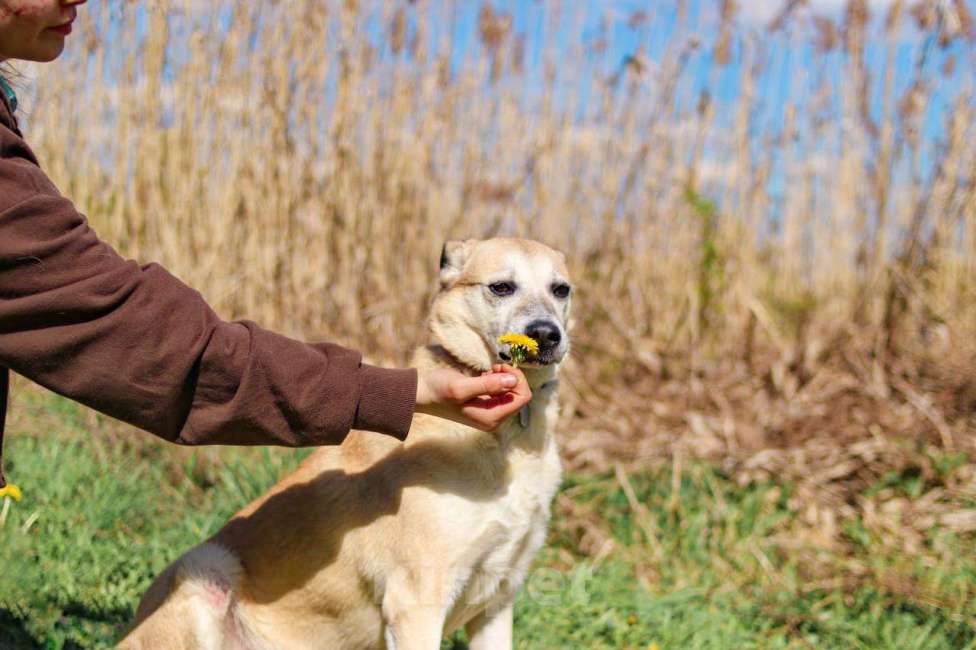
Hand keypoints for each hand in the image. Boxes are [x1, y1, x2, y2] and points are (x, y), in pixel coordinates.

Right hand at [415, 364, 531, 432]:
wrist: (422, 395)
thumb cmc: (439, 391)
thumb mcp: (462, 387)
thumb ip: (489, 385)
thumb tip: (514, 380)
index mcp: (491, 418)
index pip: (522, 398)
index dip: (517, 379)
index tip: (500, 367)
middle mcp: (493, 419)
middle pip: (519, 396)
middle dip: (511, 378)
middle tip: (494, 367)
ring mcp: (489, 413)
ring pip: (511, 393)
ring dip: (504, 378)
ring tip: (487, 371)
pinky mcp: (485, 406)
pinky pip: (501, 393)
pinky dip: (497, 381)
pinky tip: (484, 375)